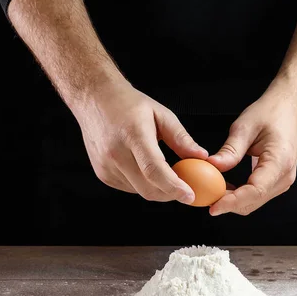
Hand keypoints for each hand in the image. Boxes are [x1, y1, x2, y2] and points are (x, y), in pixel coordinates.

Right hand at [71, 82, 207, 203]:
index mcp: (133, 135)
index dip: (174, 187)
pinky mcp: (103, 174)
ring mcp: (106, 166)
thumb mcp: (161, 114)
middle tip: (185, 188)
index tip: (190, 195)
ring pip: (139, 191)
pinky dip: (142, 184)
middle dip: (170, 194)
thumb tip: (201, 157)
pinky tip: (144, 168)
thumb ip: (181, 139)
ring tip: (164, 171)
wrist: (95, 100)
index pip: (154, 169)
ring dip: (157, 188)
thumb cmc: (129, 104)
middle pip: (148, 188)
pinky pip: (129, 188)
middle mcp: (116, 153)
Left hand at [206, 87, 296, 215]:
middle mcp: (284, 175)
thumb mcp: (245, 127)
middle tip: (205, 197)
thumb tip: (212, 167)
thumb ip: (230, 150)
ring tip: (212, 190)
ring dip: (232, 201)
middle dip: (228, 204)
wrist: (288, 108)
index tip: (213, 207)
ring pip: (254, 202)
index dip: (232, 202)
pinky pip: (256, 195)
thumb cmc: (271, 113)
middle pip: (253, 201)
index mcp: (280, 161)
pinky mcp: (276, 180)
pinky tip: (224, 187)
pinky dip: (239, 195)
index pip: (255, 191)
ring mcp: (282, 180)